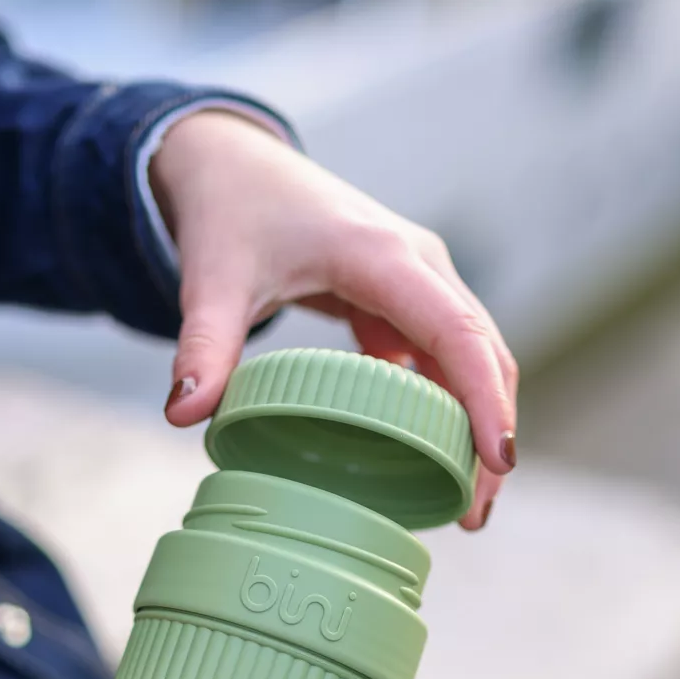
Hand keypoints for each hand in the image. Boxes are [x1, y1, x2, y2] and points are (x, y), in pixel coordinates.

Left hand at [150, 109, 517, 529]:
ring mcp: (417, 281)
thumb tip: (183, 415)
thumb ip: (203, 346)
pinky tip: (429, 462)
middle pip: (483, 353)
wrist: (232, 163)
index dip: (483, 399)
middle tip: (475, 514)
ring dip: (475, 424)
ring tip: (464, 505)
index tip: (496, 461)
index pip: (457, 334)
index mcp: (383, 257)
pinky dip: (445, 409)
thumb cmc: (231, 212)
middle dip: (490, 431)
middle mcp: (418, 266)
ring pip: (472, 358)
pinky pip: (442, 359)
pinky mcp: (403, 300)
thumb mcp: (213, 279)